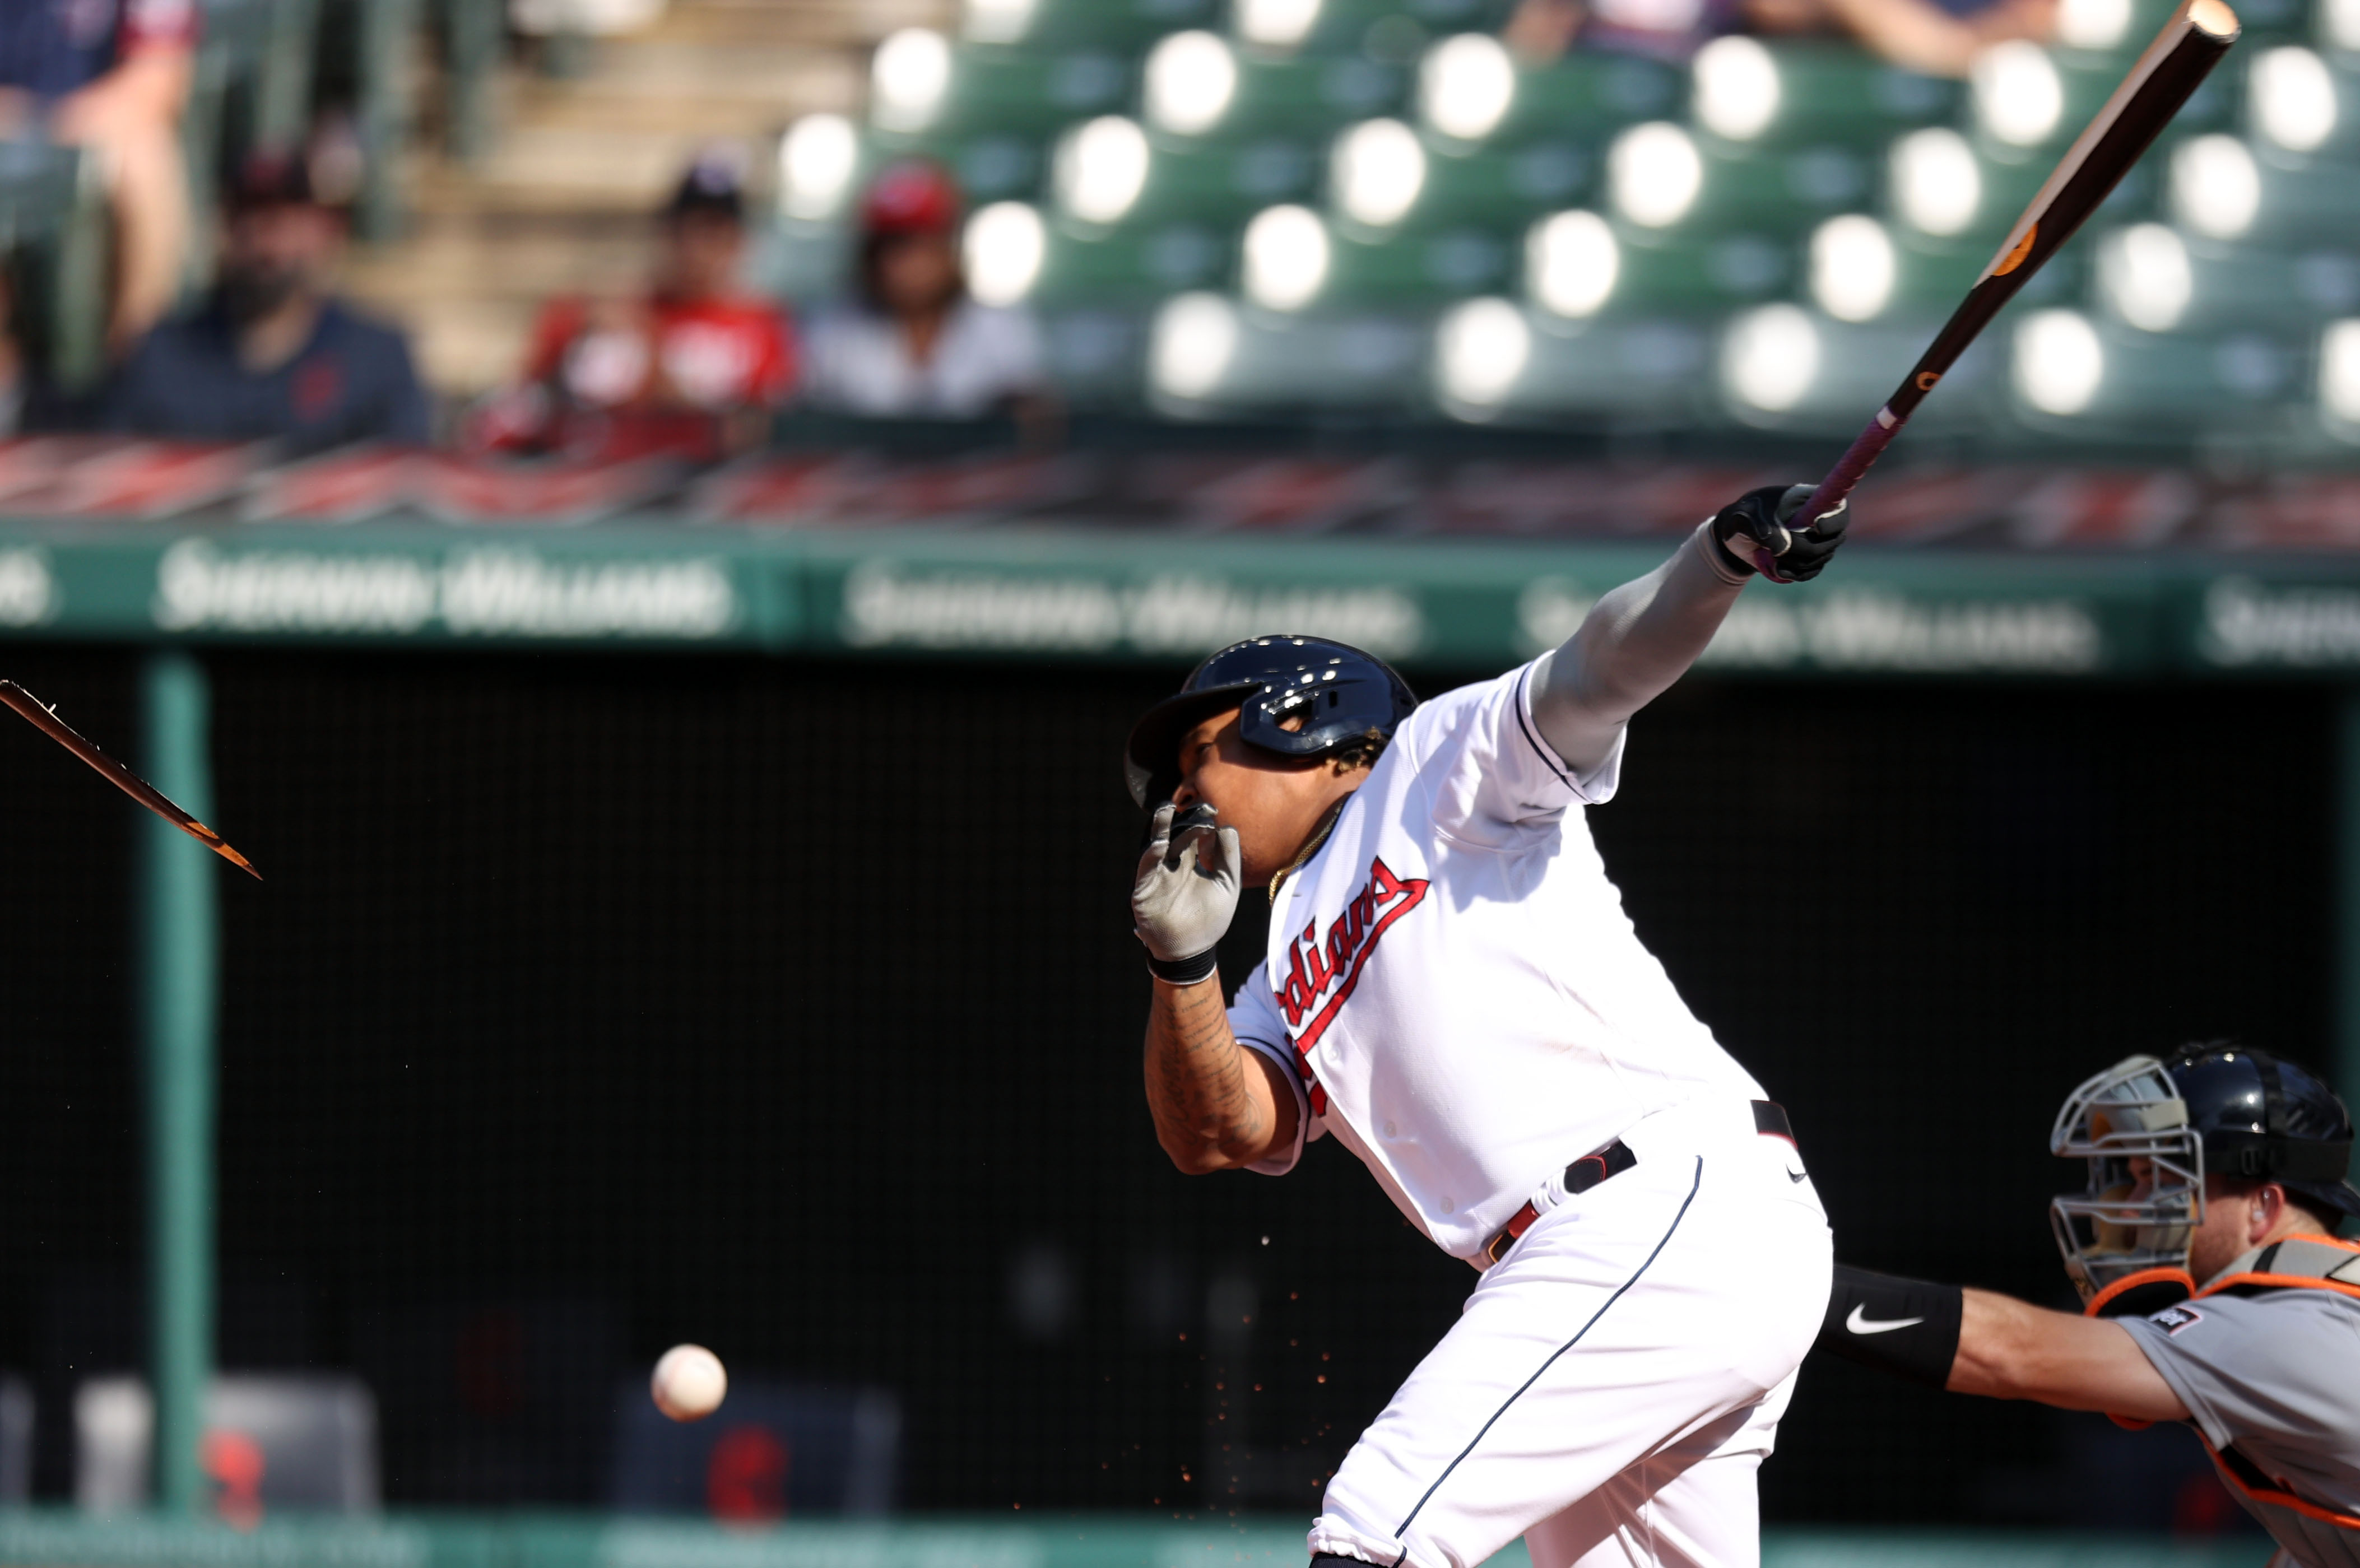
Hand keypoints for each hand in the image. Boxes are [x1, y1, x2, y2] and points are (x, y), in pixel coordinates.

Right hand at [1132, 803, 1240, 977]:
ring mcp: (1156, 875)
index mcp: (1188, 861)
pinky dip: (1151, 856)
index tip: (1212, 811)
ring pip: (1154, 845)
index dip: (1199, 819)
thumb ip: (1228, 856)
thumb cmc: (1210, 918)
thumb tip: (1224, 825)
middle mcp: (1170, 864)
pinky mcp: (1144, 890)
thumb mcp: (1226, 883)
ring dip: (1159, 827)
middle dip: (1181, 818)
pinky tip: (1161, 845)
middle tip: (1196, 806)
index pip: (1190, 832)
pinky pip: (1145, 869)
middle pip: (1172, 833)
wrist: (1192, 950)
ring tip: (1166, 810)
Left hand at [1710, 483, 1849, 583]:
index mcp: (1810, 500)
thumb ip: (1763, 529)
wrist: (1737, 539)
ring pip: (1821, 558)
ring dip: (1796, 562)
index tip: (1816, 526)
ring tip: (1771, 557)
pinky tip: (1777, 570)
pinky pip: (1812, 572)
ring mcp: (1817, 541)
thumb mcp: (1745, 519)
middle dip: (1805, 547)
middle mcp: (1820, 520)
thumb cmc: (1743, 519)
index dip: (1834, 520)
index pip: (1838, 509)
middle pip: (1833, 539)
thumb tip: (1784, 548)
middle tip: (1777, 550)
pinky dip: (1795, 574)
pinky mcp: (1809, 559)